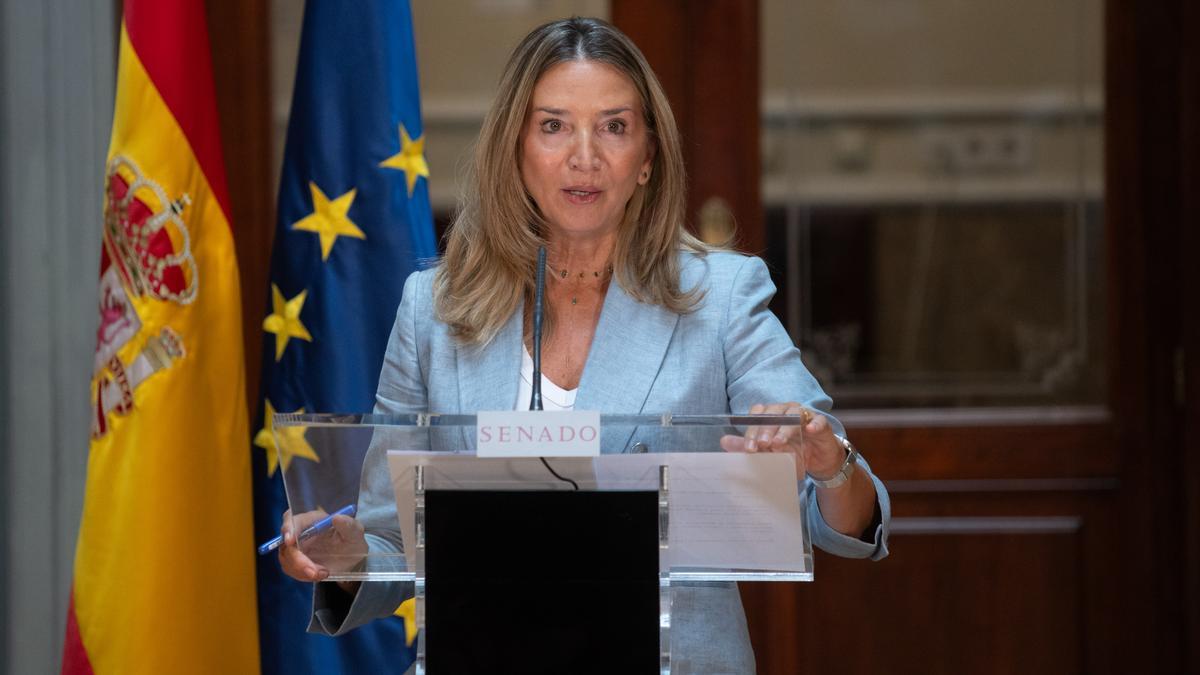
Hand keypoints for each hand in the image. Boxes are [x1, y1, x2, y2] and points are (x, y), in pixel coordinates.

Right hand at [277, 508, 367, 590]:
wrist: (352, 560)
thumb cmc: (352, 540)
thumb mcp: (355, 532)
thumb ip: (348, 524)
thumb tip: (337, 517)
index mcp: (312, 519)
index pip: (291, 518)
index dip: (288, 528)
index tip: (290, 541)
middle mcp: (299, 532)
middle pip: (286, 545)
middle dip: (297, 561)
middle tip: (313, 572)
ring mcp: (295, 548)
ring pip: (287, 560)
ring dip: (302, 571)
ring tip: (324, 573)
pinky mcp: (295, 562)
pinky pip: (292, 570)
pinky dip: (304, 576)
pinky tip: (321, 574)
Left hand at [719, 402, 847, 481]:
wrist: (818, 462)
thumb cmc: (791, 453)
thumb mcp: (769, 453)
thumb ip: (748, 446)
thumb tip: (723, 441)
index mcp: (771, 415)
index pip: (758, 414)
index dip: (752, 429)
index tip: (749, 448)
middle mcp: (786, 411)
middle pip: (774, 412)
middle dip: (766, 429)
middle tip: (762, 444)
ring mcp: (805, 415)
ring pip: (794, 414)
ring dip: (785, 428)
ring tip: (778, 443)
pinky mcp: (822, 424)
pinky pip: (818, 420)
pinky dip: (814, 424)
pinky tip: (809, 431)